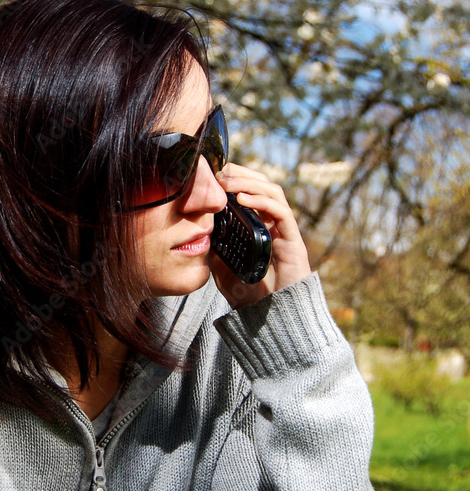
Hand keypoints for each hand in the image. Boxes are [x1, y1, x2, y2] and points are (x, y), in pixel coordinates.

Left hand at [209, 163, 311, 307]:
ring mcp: (285, 231)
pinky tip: (242, 198)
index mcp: (258, 227)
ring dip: (249, 182)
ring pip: (273, 192)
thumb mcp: (221, 266)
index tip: (213, 172)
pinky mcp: (293, 241)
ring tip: (227, 182)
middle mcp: (273, 225)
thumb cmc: (248, 295)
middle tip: (218, 170)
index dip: (235, 178)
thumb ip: (213, 246)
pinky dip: (261, 201)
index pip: (250, 192)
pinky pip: (281, 212)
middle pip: (263, 185)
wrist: (269, 320)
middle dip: (241, 173)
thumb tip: (196, 227)